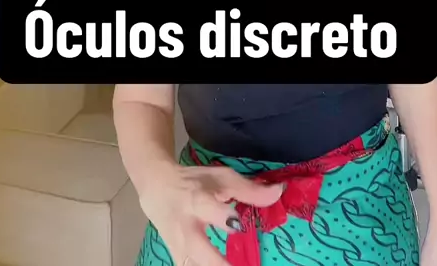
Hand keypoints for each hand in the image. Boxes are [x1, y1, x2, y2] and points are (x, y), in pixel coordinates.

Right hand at [139, 162, 283, 265]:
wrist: (156, 189)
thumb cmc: (194, 181)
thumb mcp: (220, 178)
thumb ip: (249, 189)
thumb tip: (280, 192)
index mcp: (196, 200)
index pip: (208, 209)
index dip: (223, 217)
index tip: (239, 224)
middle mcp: (185, 228)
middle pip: (199, 252)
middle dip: (220, 265)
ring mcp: (179, 248)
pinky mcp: (178, 259)